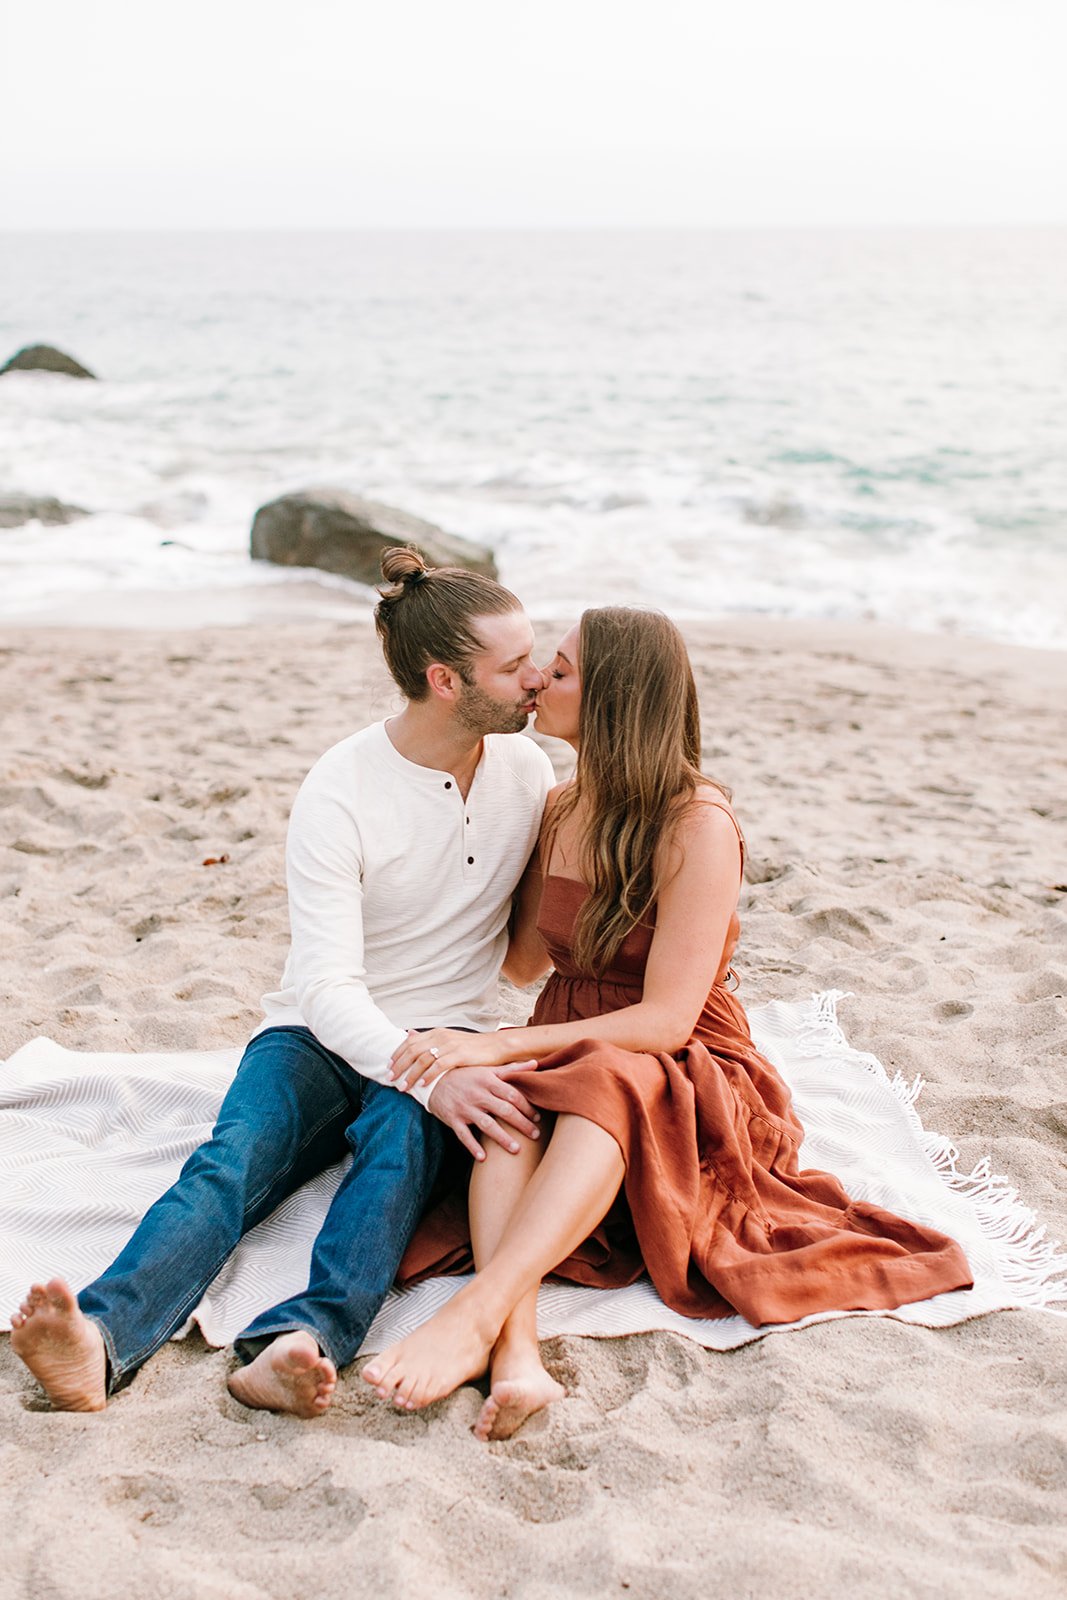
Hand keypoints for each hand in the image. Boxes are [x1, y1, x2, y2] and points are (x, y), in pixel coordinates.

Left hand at [390, 1026, 529, 1090]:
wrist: (497, 1046)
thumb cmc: (473, 1048)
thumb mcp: (449, 1041)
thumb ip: (430, 1041)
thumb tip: (410, 1036)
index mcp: (437, 1032)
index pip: (410, 1041)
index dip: (397, 1054)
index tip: (388, 1066)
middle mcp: (441, 1036)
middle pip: (412, 1050)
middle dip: (398, 1065)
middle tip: (390, 1078)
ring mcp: (449, 1045)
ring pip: (422, 1059)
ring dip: (410, 1074)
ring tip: (403, 1086)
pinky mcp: (459, 1054)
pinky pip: (438, 1066)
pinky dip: (427, 1076)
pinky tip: (421, 1085)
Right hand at [427, 1067, 540, 1160]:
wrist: (435, 1081)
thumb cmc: (468, 1076)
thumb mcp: (488, 1069)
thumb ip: (512, 1069)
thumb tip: (535, 1064)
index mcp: (488, 1080)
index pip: (512, 1094)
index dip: (527, 1106)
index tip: (538, 1117)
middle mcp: (478, 1094)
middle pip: (504, 1110)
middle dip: (522, 1124)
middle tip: (536, 1135)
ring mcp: (465, 1108)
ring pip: (487, 1125)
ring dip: (502, 1138)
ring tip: (517, 1149)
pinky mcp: (453, 1119)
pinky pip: (464, 1135)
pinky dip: (473, 1147)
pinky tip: (483, 1158)